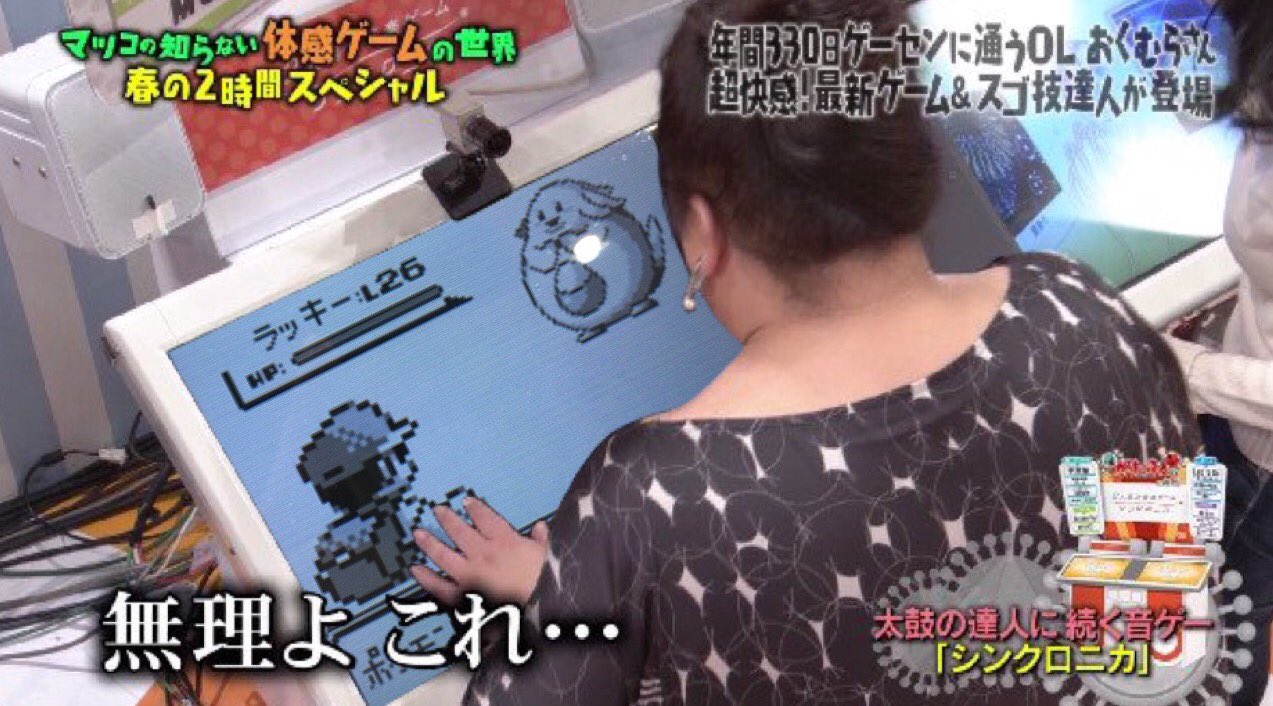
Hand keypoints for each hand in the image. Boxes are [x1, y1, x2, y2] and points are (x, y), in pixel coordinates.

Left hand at [411, 496, 549, 605]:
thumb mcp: (547, 556)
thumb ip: (541, 540)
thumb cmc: (545, 583)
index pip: (485, 518)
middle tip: (437, 510)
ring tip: (418, 533)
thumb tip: (540, 527)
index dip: (475, 508)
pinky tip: (415, 569)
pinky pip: (438, 586)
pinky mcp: (462, 596)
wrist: (540, 611)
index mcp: (505, 542)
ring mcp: (469, 575)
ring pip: (443, 554)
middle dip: (447, 518)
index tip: (467, 501)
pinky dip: (425, 577)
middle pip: (459, 531)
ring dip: (429, 542)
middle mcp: (483, 554)